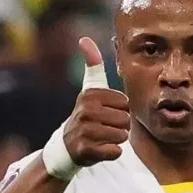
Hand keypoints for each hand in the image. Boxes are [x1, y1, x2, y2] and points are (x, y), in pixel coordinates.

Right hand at [63, 37, 129, 165]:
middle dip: (120, 126)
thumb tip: (85, 40)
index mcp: (89, 95)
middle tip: (104, 127)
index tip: (105, 112)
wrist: (67, 145)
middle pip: (126, 120)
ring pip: (122, 136)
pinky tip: (100, 149)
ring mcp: (85, 132)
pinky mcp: (87, 151)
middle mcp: (86, 112)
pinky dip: (112, 152)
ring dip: (117, 139)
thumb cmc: (86, 114)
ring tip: (102, 137)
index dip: (120, 110)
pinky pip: (116, 151)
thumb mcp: (89, 89)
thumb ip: (92, 65)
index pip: (125, 103)